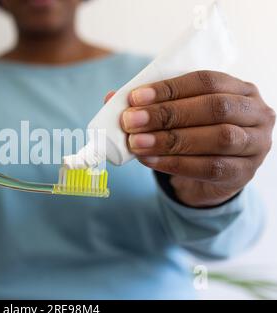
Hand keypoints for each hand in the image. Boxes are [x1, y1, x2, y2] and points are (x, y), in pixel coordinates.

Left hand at [114, 71, 274, 206]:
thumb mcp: (179, 115)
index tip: (134, 97)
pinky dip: (175, 163)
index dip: (169, 89)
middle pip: (213, 108)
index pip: (206, 81)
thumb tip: (112, 98)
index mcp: (240, 89)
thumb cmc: (196, 134)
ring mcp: (255, 145)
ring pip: (216, 138)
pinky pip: (210, 167)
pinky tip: (149, 160)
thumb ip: (152, 104)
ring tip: (136, 143)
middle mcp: (256, 113)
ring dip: (170, 140)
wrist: (214, 175)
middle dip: (167, 114)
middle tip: (130, 121)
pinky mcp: (243, 173)